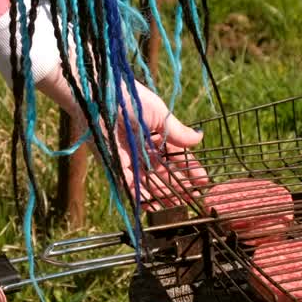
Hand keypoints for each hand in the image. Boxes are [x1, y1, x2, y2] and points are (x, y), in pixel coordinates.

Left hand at [38, 75, 208, 208]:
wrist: (100, 96)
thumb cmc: (130, 98)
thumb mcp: (160, 115)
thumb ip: (177, 132)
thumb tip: (199, 139)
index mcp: (154, 132)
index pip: (175, 154)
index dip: (189, 168)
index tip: (202, 181)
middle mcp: (142, 147)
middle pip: (163, 170)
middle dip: (177, 185)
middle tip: (191, 199)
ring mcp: (128, 157)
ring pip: (148, 180)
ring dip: (162, 194)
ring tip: (176, 206)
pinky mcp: (113, 163)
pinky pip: (129, 184)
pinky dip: (140, 195)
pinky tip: (154, 205)